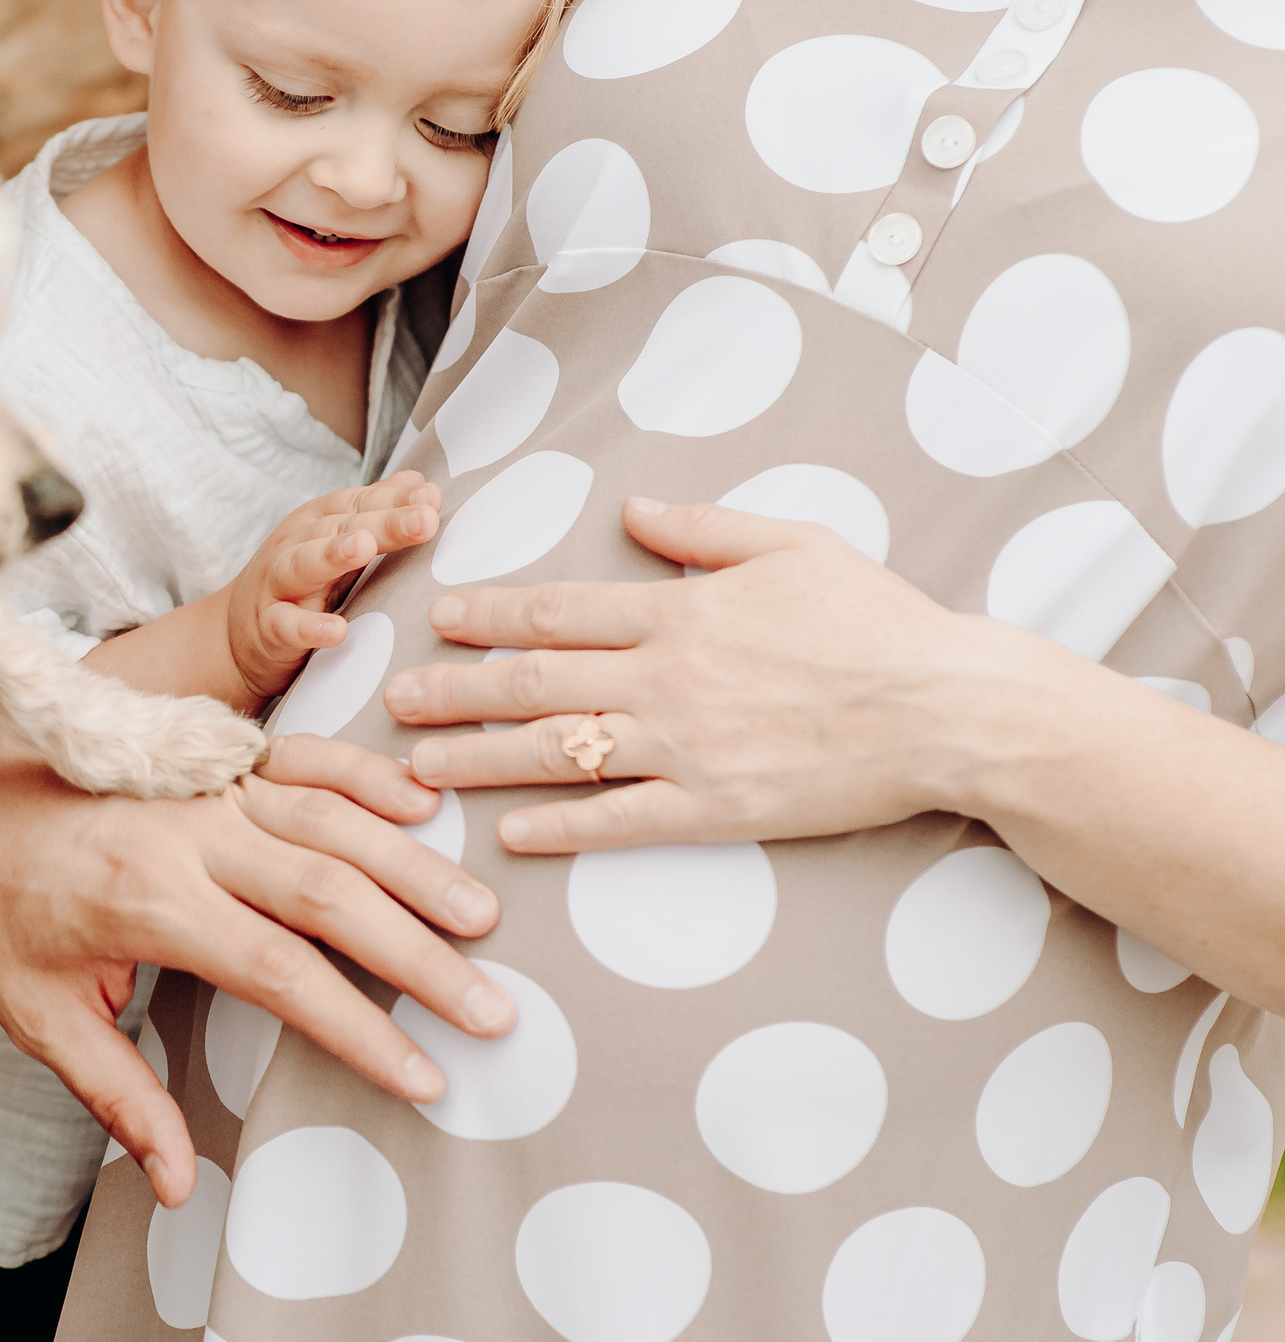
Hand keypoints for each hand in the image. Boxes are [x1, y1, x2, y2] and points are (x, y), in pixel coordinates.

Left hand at [0, 667, 510, 1209]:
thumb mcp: (36, 1015)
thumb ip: (118, 1097)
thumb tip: (182, 1187)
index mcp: (149, 902)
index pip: (282, 973)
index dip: (361, 1030)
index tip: (423, 1077)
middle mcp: (188, 834)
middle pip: (330, 892)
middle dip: (419, 956)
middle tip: (491, 1008)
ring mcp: (204, 784)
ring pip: (332, 817)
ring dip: (412, 865)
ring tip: (481, 918)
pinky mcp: (208, 752)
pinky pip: (303, 755)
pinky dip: (368, 775)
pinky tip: (426, 804)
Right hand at [223, 474, 441, 706]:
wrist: (236, 637)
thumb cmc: (299, 584)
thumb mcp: (335, 540)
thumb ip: (376, 512)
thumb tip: (420, 482)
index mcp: (318, 522)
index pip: (359, 503)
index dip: (395, 499)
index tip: (433, 497)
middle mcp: (296, 545)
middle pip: (340, 528)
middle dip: (383, 523)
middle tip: (424, 519)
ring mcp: (278, 585)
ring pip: (304, 564)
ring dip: (332, 555)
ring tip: (363, 548)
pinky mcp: (268, 628)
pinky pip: (287, 626)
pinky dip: (309, 628)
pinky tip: (337, 632)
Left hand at [380, 497, 1047, 850]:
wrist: (949, 707)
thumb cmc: (878, 620)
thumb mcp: (793, 544)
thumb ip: (703, 529)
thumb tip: (632, 509)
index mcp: (681, 612)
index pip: (559, 610)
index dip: (490, 615)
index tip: (438, 618)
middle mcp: (667, 679)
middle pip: (536, 683)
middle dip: (455, 690)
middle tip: (392, 698)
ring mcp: (687, 748)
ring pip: (558, 753)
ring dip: (479, 758)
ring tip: (419, 764)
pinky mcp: (716, 808)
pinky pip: (618, 822)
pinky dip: (558, 828)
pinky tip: (507, 832)